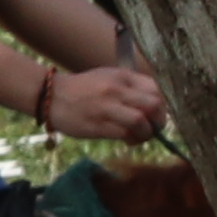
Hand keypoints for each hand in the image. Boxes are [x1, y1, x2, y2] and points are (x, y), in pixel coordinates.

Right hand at [47, 59, 169, 143]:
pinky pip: (124, 134)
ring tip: (141, 135)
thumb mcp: (109, 77)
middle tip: (155, 127)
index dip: (164, 105)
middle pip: (154, 105)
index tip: (159, 113)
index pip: (156, 89)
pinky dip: (132, 139)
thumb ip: (132, 87)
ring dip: (147, 133)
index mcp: (122, 77)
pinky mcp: (98, 125)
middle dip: (160, 120)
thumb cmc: (84, 88)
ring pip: (141, 121)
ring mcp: (107, 108)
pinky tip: (129, 139)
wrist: (52, 96)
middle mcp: (117, 90)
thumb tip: (157, 105)